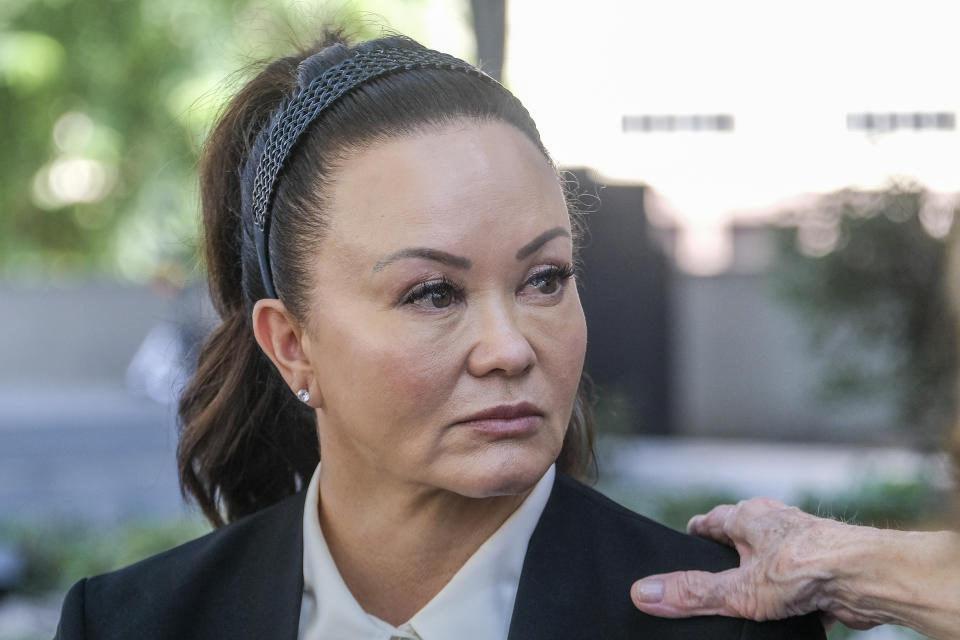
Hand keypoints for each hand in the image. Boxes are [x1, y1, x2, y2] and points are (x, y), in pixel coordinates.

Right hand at [630, 497, 877, 629]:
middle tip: (712, 582)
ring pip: (772, 561)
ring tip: (749, 604)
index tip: (682, 546)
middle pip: (741, 539)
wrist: (870, 578)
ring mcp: (803, 544)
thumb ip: (692, 593)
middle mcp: (776, 523)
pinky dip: (790, 598)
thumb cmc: (808, 570)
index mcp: (749, 517)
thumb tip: (643, 592)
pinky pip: (799, 583)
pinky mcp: (827, 568)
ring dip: (762, 579)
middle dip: (727, 559)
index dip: (695, 535)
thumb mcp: (738, 589)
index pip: (710, 521)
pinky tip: (786, 618)